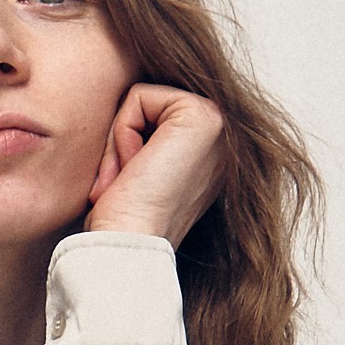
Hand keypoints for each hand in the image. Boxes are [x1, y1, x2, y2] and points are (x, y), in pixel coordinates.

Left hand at [85, 81, 225, 246]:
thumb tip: (129, 109)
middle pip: (148, 104)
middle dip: (123, 141)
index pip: (153, 114)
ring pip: (142, 100)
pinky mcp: (200, 116)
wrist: (128, 247)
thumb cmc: (123, 223)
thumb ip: (150, 139)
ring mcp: (220, 124)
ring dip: (120, 142)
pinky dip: (121, 134)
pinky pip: (138, 97)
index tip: (130, 189)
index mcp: (213, 152)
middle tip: (126, 186)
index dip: (127, 147)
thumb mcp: (144, 173)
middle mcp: (224, 137)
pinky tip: (133, 171)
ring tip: (129, 181)